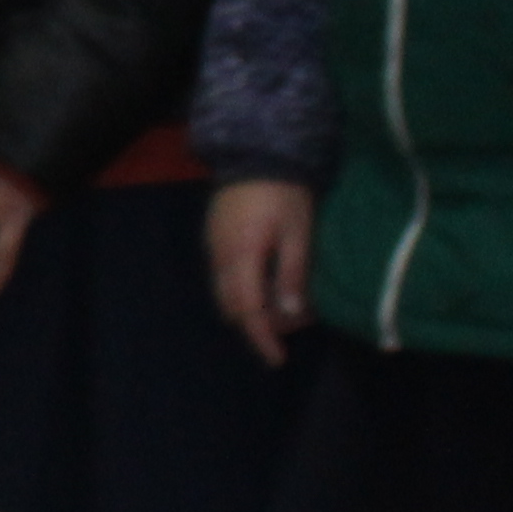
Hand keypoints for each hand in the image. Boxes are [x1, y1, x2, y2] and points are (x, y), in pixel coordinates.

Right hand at [206, 178, 314, 367]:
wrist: (256, 152)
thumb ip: (292, 274)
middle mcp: (220, 257)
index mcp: (241, 257)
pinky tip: (267, 280)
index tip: (277, 359)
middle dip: (258, 324)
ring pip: (225, 293)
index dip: (262, 338)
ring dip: (250, 306)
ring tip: (282, 303)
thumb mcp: (298, 232)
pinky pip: (224, 275)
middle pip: (232, 307)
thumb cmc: (284, 192)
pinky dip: (244, 288)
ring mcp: (213, 246)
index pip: (247, 311)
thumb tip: (290, 315)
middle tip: (289, 327)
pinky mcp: (214, 236)